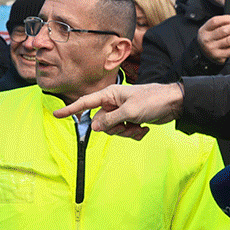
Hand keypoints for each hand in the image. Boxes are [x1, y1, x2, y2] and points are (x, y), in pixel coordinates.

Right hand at [53, 83, 183, 139]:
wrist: (173, 104)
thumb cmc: (152, 100)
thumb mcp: (130, 112)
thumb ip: (110, 120)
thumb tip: (94, 127)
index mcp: (110, 95)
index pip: (85, 103)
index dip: (70, 109)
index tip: (56, 114)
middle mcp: (113, 103)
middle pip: (101, 123)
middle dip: (114, 128)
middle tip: (128, 125)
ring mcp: (122, 112)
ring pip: (113, 130)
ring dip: (126, 132)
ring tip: (139, 127)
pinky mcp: (131, 120)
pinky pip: (125, 133)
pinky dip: (134, 134)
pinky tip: (144, 129)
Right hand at [197, 15, 229, 64]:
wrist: (204, 53)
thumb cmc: (211, 38)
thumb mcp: (210, 30)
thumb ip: (221, 24)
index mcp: (204, 30)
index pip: (214, 21)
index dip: (225, 19)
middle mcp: (207, 39)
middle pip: (223, 31)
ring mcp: (212, 49)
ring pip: (228, 41)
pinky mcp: (218, 57)